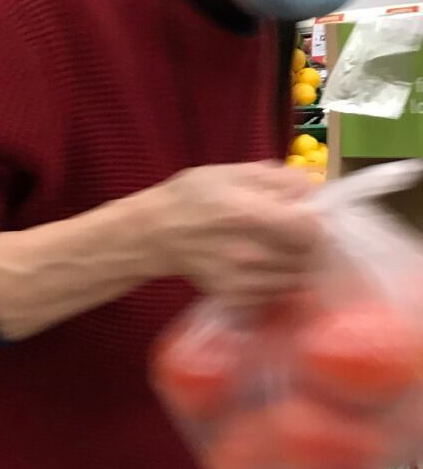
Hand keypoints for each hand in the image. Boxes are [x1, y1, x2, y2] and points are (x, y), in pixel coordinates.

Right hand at [146, 162, 322, 302]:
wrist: (152, 234)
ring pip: (295, 279)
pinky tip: (264, 269)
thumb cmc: (191, 197)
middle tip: (294, 234)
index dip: (317, 224)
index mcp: (248, 214)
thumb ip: (278, 179)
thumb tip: (313, 194)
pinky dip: (277, 283)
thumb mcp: (231, 172)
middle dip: (308, 245)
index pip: (310, 230)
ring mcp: (240, 279)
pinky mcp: (233, 296)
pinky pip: (274, 295)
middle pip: (307, 257)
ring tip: (280, 251)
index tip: (308, 218)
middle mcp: (247, 252)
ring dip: (295, 265)